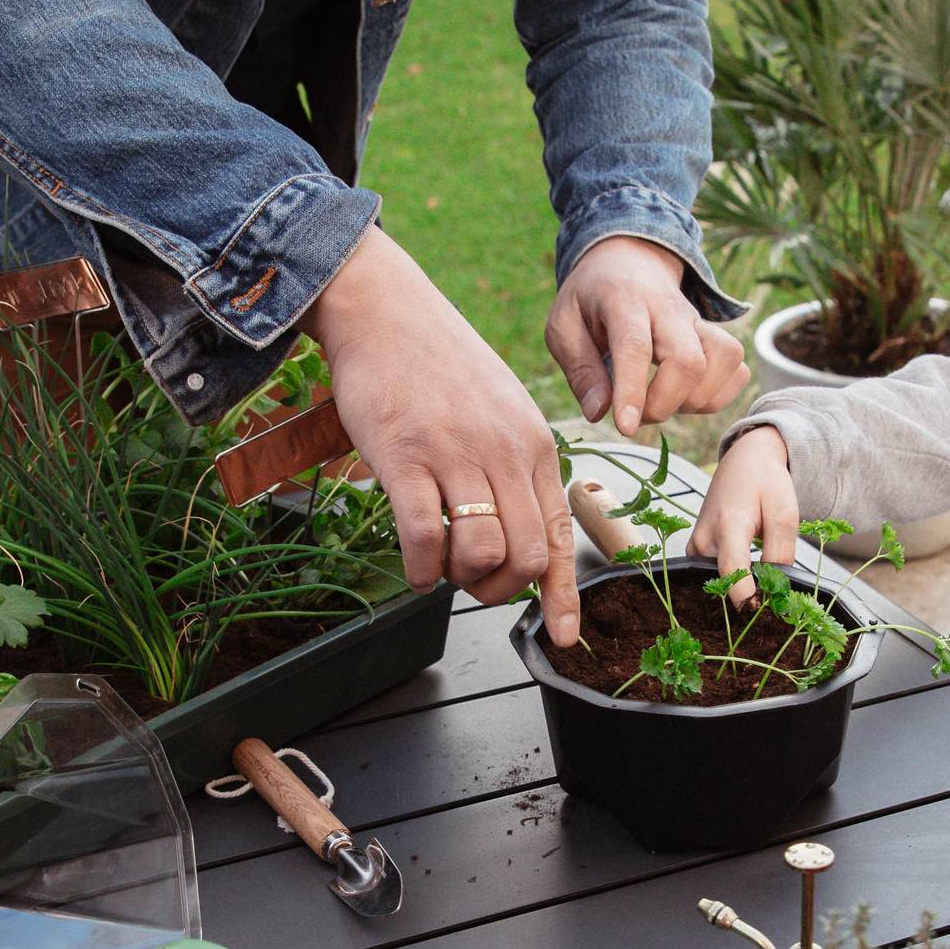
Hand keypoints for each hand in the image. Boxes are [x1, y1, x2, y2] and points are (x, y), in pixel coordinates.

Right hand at [307, 230, 578, 644]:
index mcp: (534, 447)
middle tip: (471, 582)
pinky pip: (427, 536)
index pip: (558, 534)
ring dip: (458, 578)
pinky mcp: (405, 457)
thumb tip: (520, 532)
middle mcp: (504, 454)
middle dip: (499, 590)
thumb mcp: (502, 411)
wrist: (386, 311)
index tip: (563, 637)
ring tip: (440, 565)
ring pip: (481, 553)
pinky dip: (422, 569)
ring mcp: (455, 455)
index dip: (562, 594)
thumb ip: (517, 467)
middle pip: (525, 557)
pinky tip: (414, 568)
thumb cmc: (440, 367)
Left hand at [546, 237, 746, 436]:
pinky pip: (737, 369)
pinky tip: (686, 396)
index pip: (635, 347)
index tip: (625, 427)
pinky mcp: (716, 334)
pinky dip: (717, 395)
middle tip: (637, 414)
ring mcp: (699, 321)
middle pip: (689, 360)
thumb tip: (599, 412)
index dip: (633, 391)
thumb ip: (580, 369)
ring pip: (724, 361)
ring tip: (663, 403)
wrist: (628, 258)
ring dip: (696, 400)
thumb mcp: (563, 326)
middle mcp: (670, 308)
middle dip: (665, 403)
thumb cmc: (590, 299)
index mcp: (624, 300)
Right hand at [688, 426, 797, 605]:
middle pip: (725, 581)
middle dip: (750, 595)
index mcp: (728, 525)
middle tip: (776, 601)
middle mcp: (704, 539)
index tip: (761, 613)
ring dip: (741, 587)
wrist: (744, 462)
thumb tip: (775, 588)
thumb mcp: (785, 513)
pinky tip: (750, 576)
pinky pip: (713, 574)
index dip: (746, 597)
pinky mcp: (694, 551)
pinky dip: (731, 579)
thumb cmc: (766, 484)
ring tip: (766, 586)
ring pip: (719, 581)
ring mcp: (695, 547)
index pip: (731, 571)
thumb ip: (780, 552)